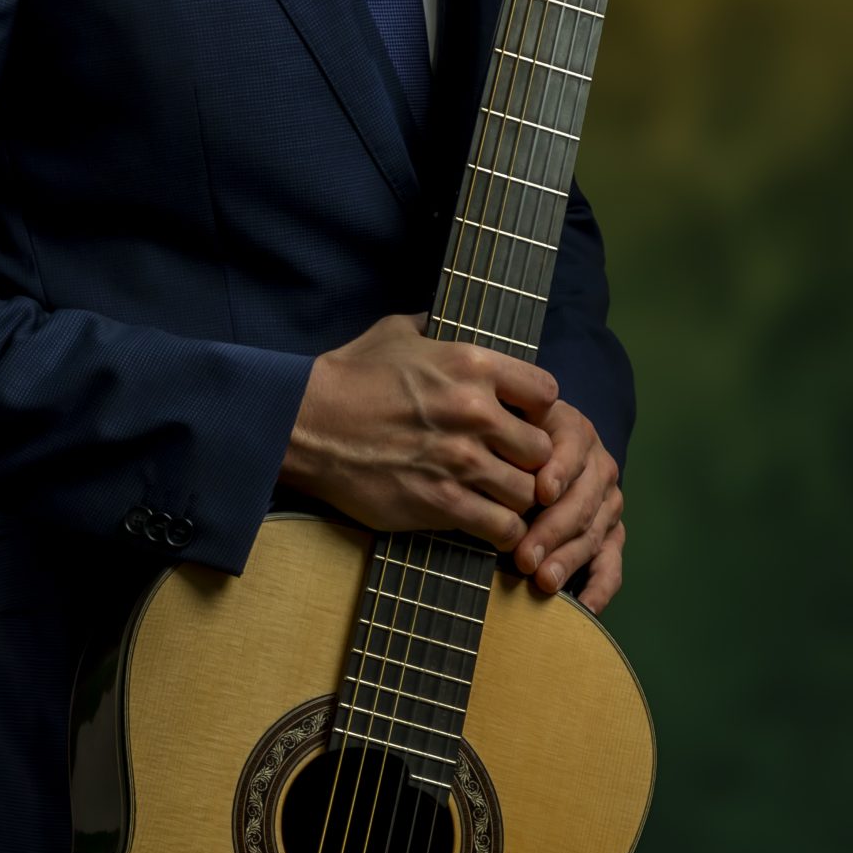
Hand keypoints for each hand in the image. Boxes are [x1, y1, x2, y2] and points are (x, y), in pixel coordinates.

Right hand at [280, 312, 558, 549]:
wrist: (305, 424)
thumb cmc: (347, 377)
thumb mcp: (396, 332)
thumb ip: (434, 328)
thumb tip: (446, 321)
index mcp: (471, 364)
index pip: (546, 391)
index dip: (539, 410)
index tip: (522, 421)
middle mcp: (475, 412)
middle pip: (543, 449)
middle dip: (531, 461)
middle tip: (512, 467)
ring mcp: (460, 461)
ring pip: (527, 493)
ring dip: (516, 499)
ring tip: (499, 498)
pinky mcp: (441, 502)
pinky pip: (501, 527)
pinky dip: (501, 531)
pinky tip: (487, 524)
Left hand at [510, 401, 623, 613]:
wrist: (528, 451)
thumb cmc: (504, 440)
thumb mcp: (503, 421)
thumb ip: (502, 418)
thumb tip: (488, 420)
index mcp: (574, 432)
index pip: (572, 450)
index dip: (559, 471)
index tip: (540, 492)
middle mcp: (597, 467)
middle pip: (581, 501)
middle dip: (552, 531)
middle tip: (524, 557)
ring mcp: (606, 504)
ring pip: (592, 534)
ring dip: (568, 560)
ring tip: (543, 580)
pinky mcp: (610, 535)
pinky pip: (611, 562)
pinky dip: (600, 587)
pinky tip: (587, 606)